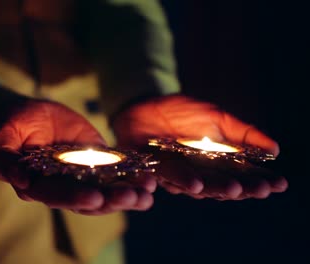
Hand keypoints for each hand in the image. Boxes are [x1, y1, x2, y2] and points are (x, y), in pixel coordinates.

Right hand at [0, 100, 155, 214]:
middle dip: (111, 200)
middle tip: (132, 197)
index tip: (96, 198)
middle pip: (88, 200)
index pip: (57, 196)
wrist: (28, 113)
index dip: (75, 198)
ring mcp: (82, 175)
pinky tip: (150, 179)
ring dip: (128, 194)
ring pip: (106, 191)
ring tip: (147, 192)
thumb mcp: (1, 139)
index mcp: (38, 185)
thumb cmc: (10, 126)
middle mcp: (62, 186)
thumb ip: (4, 161)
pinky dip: (132, 177)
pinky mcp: (96, 161)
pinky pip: (116, 172)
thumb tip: (20, 182)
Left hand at [113, 94, 287, 199]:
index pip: (241, 178)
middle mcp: (197, 174)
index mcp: (215, 164)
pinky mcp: (152, 171)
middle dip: (241, 188)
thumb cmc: (181, 111)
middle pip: (220, 188)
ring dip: (213, 188)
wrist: (144, 103)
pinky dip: (177, 181)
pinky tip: (194, 184)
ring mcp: (174, 175)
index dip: (259, 183)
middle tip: (258, 189)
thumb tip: (275, 150)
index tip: (278, 184)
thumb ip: (241, 133)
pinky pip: (164, 178)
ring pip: (195, 187)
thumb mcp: (216, 117)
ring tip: (230, 187)